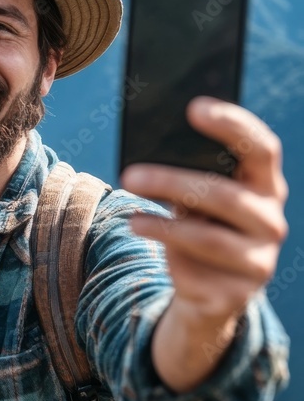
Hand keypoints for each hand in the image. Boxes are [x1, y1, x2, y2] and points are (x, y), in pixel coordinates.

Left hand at [119, 98, 288, 389]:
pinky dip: (163, 242)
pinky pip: (196, 266)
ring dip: (162, 222)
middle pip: (226, 195)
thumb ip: (189, 172)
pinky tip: (138, 225)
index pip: (261, 148)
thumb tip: (151, 145)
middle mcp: (271, 221)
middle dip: (173, 182)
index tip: (193, 107)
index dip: (232, 124)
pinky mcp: (238, 293)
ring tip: (129, 212)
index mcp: (267, 185)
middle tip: (130, 174)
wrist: (207, 290)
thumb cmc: (200, 225)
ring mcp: (259, 260)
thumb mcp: (195, 197)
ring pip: (209, 237)